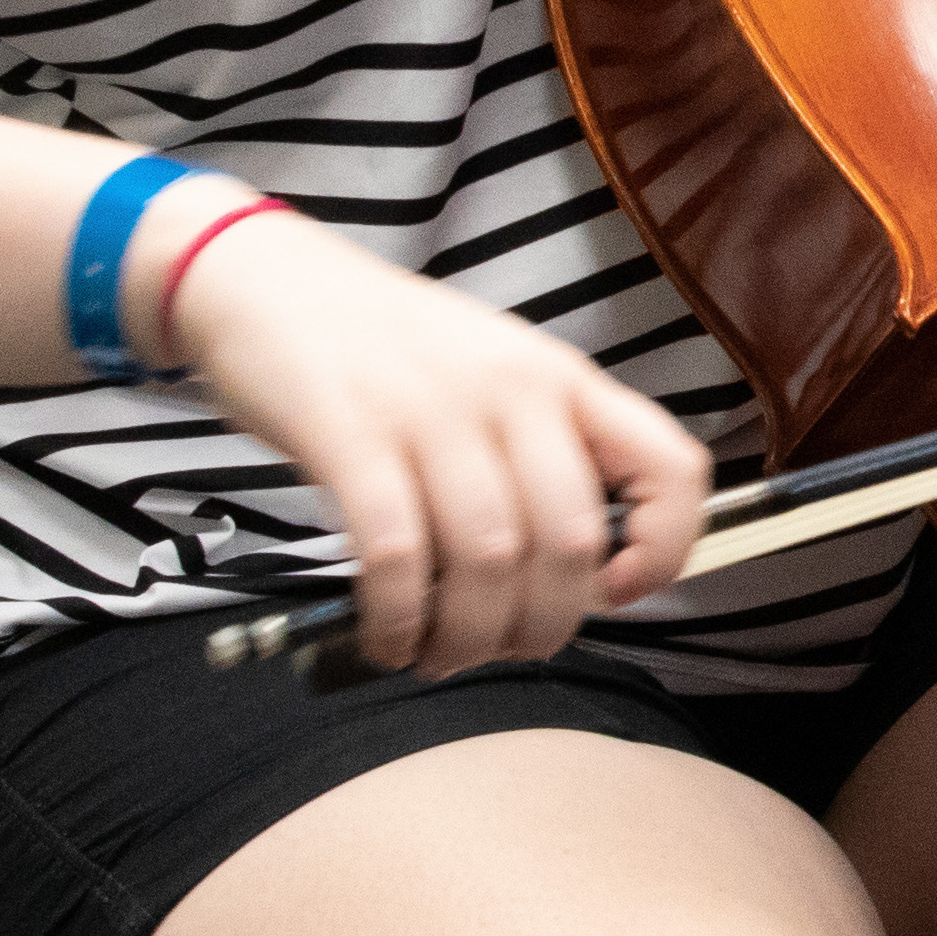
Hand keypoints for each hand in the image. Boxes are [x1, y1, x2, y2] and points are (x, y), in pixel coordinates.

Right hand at [152, 210, 711, 675]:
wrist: (265, 281)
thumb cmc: (382, 346)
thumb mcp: (491, 375)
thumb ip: (540, 452)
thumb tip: (575, 574)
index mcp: (562, 379)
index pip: (671, 467)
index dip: (667, 546)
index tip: (623, 591)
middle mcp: (511, 391)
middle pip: (570, 542)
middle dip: (543, 626)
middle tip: (502, 650)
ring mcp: (431, 411)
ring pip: (489, 561)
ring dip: (469, 636)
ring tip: (439, 654)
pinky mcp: (351, 436)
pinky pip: (397, 557)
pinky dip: (399, 619)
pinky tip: (389, 636)